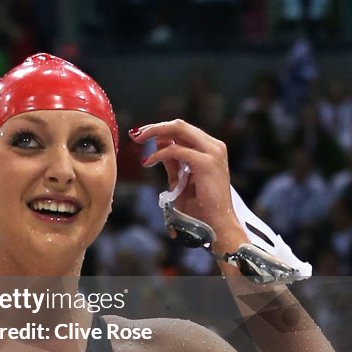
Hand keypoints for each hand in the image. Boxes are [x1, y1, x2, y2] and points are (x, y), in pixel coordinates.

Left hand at [130, 119, 247, 250]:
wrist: (216, 226)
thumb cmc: (200, 207)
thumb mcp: (181, 179)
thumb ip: (172, 161)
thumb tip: (159, 143)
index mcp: (211, 148)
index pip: (183, 130)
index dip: (161, 129)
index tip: (141, 134)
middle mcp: (214, 146)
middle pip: (180, 125)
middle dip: (155, 127)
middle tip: (135, 134)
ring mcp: (212, 152)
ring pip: (179, 130)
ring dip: (155, 132)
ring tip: (138, 140)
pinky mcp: (206, 162)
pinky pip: (176, 150)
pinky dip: (159, 154)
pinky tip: (148, 162)